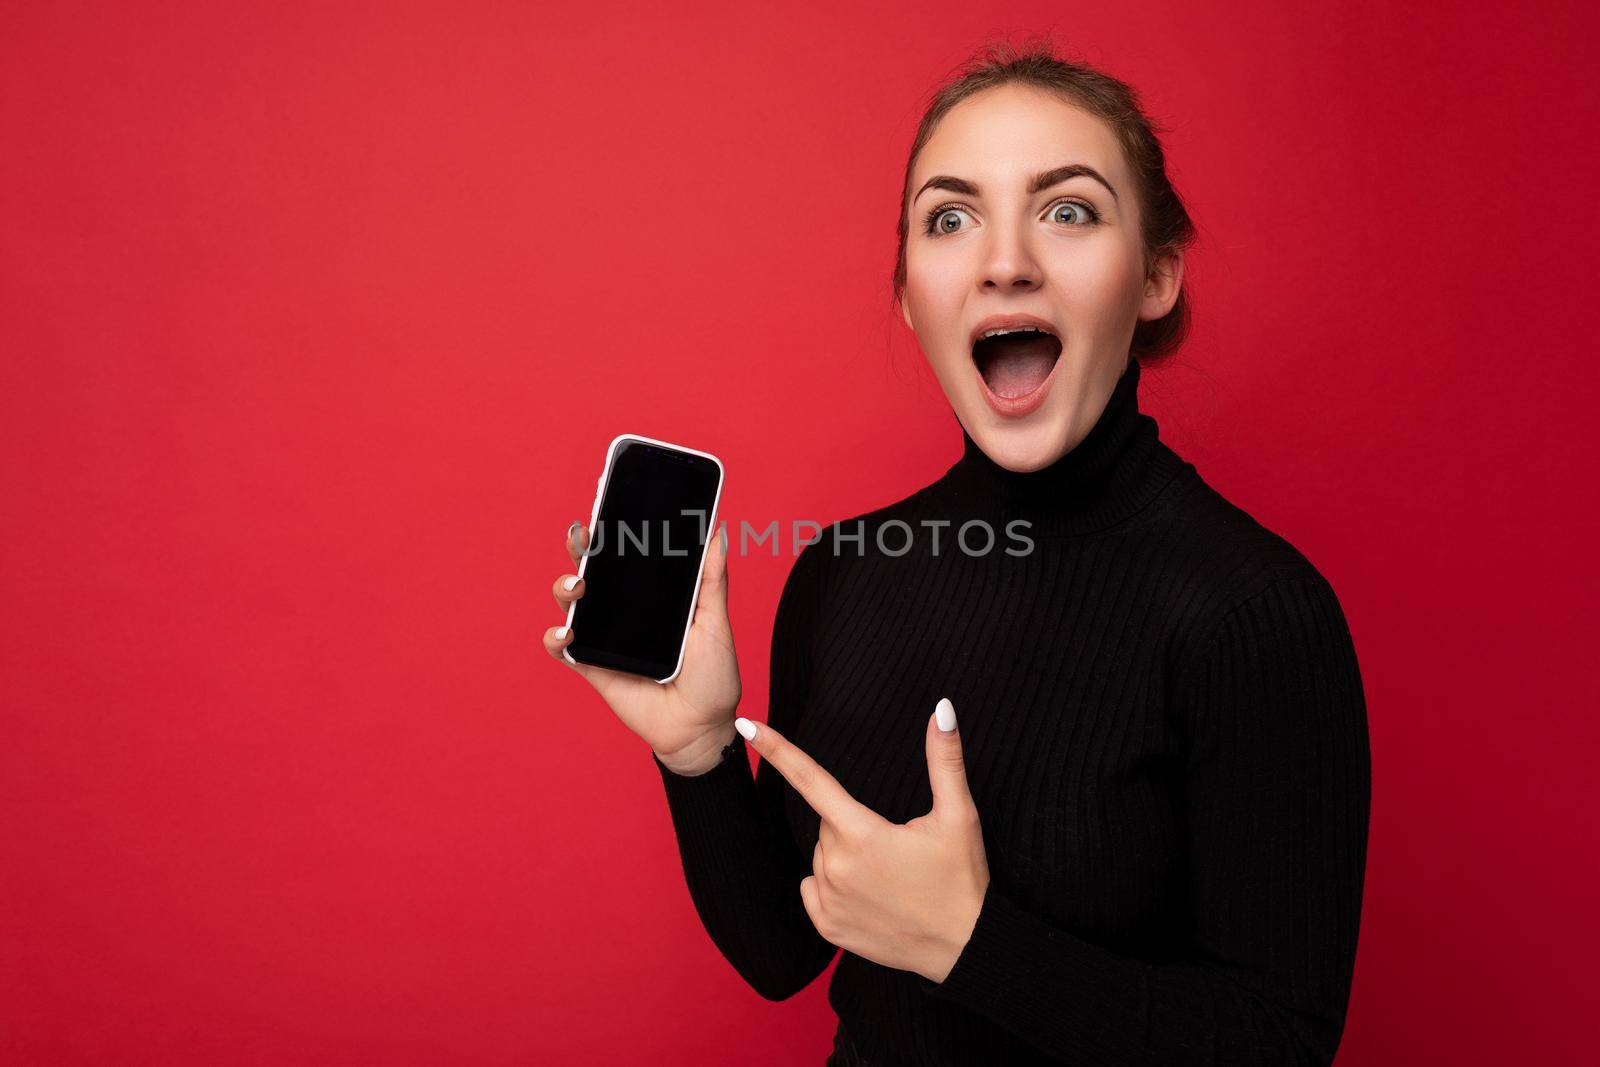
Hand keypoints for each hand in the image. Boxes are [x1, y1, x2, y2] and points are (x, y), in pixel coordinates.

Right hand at [544, 520, 741, 766]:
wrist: (702, 727)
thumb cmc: (713, 676)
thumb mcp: (715, 623)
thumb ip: (712, 580)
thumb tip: (718, 532)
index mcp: (653, 596)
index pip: (628, 556)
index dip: (614, 531)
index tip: (609, 507)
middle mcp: (625, 611)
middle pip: (593, 569)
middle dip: (581, 546)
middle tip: (582, 534)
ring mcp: (606, 637)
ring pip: (572, 602)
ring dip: (565, 585)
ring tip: (579, 584)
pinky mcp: (592, 665)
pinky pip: (562, 647)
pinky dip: (556, 636)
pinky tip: (567, 631)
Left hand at [737, 698, 989, 984]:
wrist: (966, 946)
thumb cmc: (962, 878)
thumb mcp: (959, 815)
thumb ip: (945, 759)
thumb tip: (943, 709)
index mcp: (861, 833)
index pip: (810, 779)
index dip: (777, 749)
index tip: (746, 725)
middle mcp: (836, 866)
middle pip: (827, 824)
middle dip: (853, 825)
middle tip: (896, 846)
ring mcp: (829, 901)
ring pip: (822, 857)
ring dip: (845, 857)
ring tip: (889, 875)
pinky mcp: (829, 928)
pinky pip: (812, 890)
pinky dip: (831, 887)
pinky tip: (866, 895)